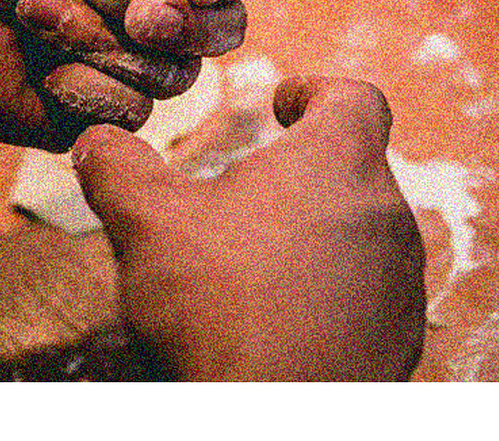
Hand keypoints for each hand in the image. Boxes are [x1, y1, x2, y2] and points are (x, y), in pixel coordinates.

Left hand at [0, 0, 261, 148]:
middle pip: (224, 27)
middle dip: (183, 24)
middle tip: (138, 14)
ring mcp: (123, 58)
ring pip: (176, 76)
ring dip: (102, 42)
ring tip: (38, 12)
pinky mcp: (92, 106)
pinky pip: (129, 113)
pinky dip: (82, 86)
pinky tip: (37, 63)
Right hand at [70, 76, 425, 380]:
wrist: (275, 421)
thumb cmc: (221, 309)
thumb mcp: (147, 224)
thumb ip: (120, 168)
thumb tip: (97, 139)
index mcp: (336, 162)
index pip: (355, 97)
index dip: (316, 90)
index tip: (282, 103)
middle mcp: (386, 213)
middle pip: (354, 167)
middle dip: (301, 173)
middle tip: (246, 195)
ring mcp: (400, 281)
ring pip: (363, 233)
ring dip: (317, 235)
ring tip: (257, 263)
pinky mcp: (401, 338)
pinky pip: (369, 295)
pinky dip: (331, 293)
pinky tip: (280, 318)